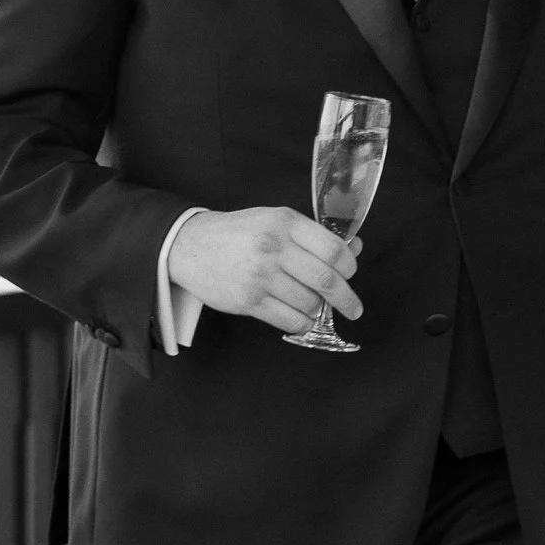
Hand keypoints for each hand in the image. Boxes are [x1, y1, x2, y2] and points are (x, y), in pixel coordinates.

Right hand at [170, 203, 360, 335]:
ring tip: (316, 307)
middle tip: (354, 307)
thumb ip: (313, 235)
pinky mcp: (248, 301)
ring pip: (310, 303)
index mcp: (285, 223)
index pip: (333, 249)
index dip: (350, 266)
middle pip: (326, 280)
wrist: (190, 246)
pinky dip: (303, 324)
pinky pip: (290, 321)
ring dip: (319, 310)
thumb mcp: (275, 220)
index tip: (350, 274)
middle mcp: (274, 248)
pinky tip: (302, 318)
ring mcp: (260, 276)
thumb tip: (355, 248)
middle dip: (346, 299)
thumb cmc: (238, 233)